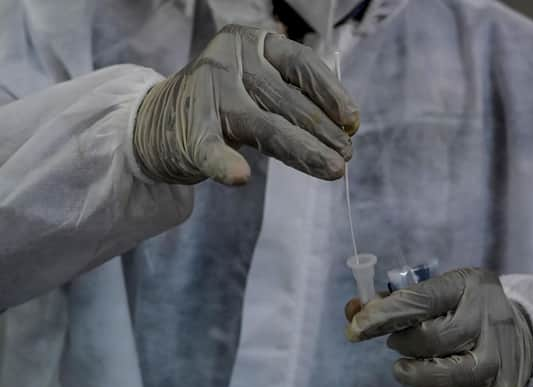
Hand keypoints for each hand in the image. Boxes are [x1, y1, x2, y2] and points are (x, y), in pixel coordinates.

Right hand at [133, 25, 358, 184]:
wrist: (160, 120)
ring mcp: (206, 96)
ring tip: (332, 169)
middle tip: (347, 157)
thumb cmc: (224, 101)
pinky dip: (224, 164)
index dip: (330, 93)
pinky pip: (209, 150)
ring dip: (301, 151)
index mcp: (251, 44)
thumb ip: (295, 97)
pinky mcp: (188, 132)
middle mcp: (229, 63)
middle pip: (286, 99)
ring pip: (263, 126)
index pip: (300, 63)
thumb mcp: (260, 84)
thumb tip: (346, 126)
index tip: (353, 121)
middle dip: (322, 131)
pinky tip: (239, 177)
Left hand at [346, 268, 532, 386]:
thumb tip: (352, 311)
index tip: (355, 327)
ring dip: (418, 374)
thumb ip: (392, 300)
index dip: (383, 315)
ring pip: (451, 374)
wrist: (522, 328)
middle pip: (433, 338)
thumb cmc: (460, 308)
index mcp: (467, 285)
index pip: (420, 300)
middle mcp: (486, 319)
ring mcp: (498, 357)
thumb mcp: (436, 289)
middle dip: (403, 342)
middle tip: (396, 342)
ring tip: (404, 369)